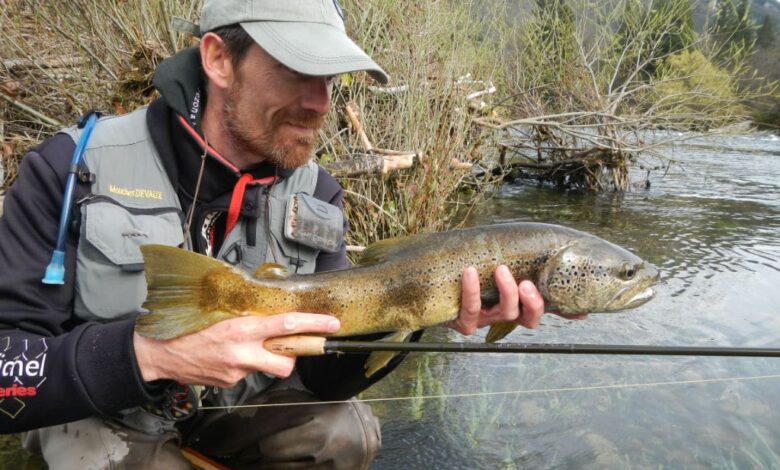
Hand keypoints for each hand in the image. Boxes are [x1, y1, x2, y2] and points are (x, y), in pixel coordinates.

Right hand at [133, 313, 339, 387]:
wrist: (160, 352)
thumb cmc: (189, 325)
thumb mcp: (221, 311)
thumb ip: (248, 313)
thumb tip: (272, 310)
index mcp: (242, 329)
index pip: (286, 325)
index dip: (313, 324)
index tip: (332, 323)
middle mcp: (242, 352)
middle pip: (286, 362)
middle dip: (295, 356)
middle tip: (296, 346)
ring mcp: (237, 371)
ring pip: (268, 369)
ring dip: (268, 360)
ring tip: (251, 349)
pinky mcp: (229, 383)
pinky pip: (248, 374)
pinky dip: (244, 365)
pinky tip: (227, 357)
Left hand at [448, 265, 585, 335]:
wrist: (436, 285)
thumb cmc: (473, 278)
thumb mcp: (499, 274)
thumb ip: (527, 274)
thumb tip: (568, 291)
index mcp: (514, 306)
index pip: (541, 310)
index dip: (559, 311)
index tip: (572, 304)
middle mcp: (502, 317)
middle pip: (526, 318)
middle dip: (531, 302)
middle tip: (527, 282)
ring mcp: (484, 320)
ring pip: (503, 313)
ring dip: (507, 292)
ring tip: (502, 270)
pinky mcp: (463, 322)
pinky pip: (470, 309)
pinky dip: (472, 291)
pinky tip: (470, 272)